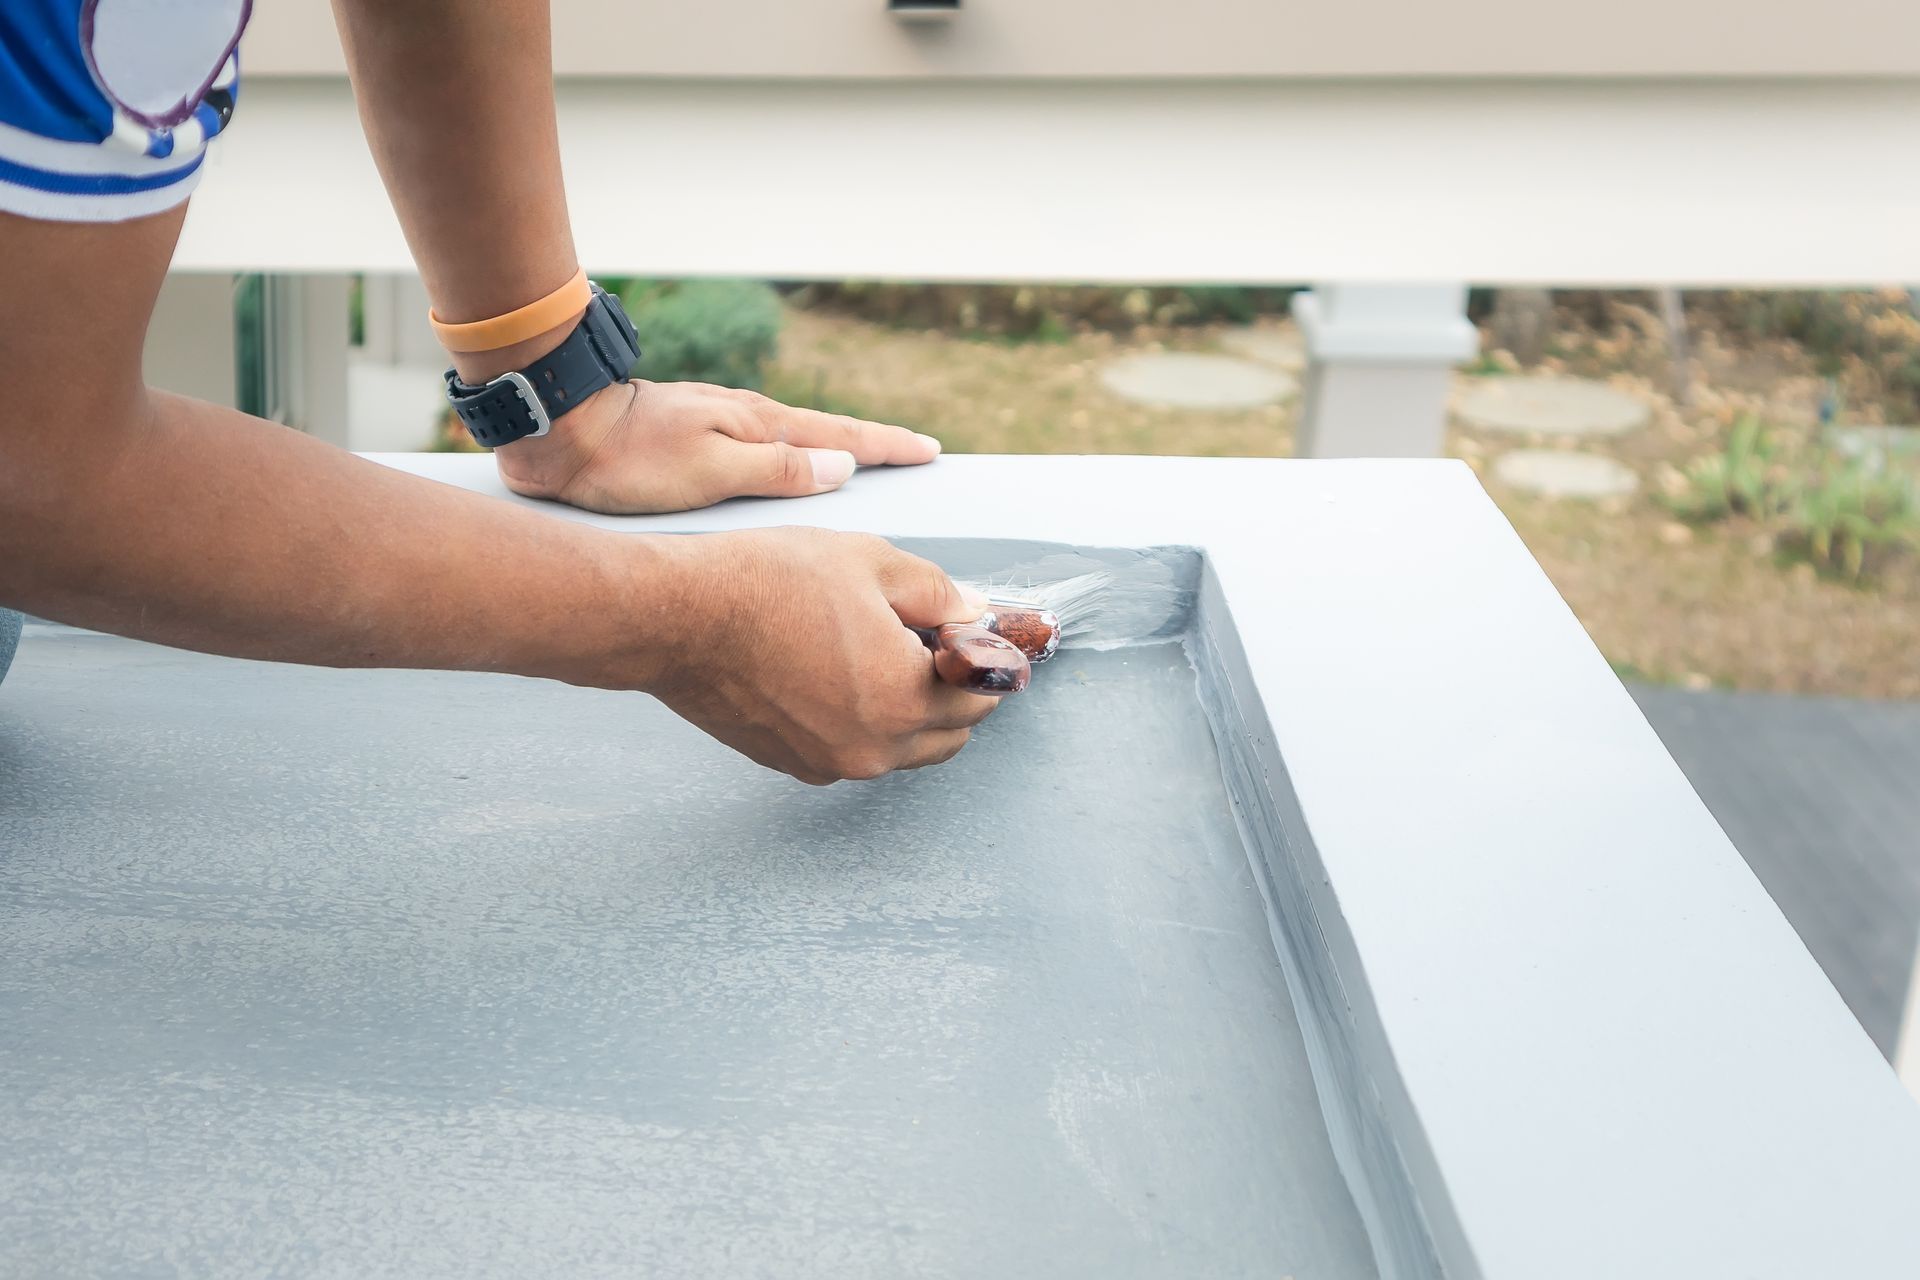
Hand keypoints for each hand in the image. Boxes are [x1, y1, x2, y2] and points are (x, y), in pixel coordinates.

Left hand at [494, 379, 943, 514]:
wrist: (562, 429)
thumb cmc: (631, 461)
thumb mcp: (711, 473)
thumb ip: (778, 470)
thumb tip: (842, 466)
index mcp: (760, 427)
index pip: (842, 439)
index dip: (887, 448)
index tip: (928, 451)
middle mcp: (746, 420)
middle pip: (824, 434)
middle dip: (870, 446)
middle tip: (911, 453)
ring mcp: (719, 424)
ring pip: (791, 439)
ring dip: (829, 450)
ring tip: (859, 463)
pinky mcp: (692, 436)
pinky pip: (760, 448)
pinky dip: (788, 456)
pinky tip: (782, 467)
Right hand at [644, 528, 1000, 784]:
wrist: (678, 617)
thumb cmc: (766, 584)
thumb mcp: (872, 562)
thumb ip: (938, 593)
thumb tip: (972, 613)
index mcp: (905, 698)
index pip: (982, 696)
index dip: (982, 659)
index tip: (971, 635)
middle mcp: (874, 747)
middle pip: (950, 735)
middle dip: (952, 692)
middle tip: (928, 642)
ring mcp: (831, 762)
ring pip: (902, 749)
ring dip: (908, 712)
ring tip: (874, 653)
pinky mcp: (794, 764)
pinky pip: (852, 750)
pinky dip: (861, 722)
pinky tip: (834, 672)